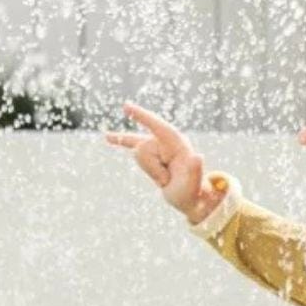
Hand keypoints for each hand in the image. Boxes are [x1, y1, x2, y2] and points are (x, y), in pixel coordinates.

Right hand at [104, 102, 219, 222]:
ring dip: (150, 172)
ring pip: (137, 154)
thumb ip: (195, 171)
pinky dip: (119, 141)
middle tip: (166, 181)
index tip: (126, 106)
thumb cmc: (193, 193)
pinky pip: (130, 145)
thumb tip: (198, 157)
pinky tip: (108, 138)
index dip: (143, 116)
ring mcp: (156, 147)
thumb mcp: (194, 185)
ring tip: (164, 180)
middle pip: (142, 148)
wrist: (191, 199)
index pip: (159, 127)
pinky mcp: (149, 155)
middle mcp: (166, 141)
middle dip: (152, 170)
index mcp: (179, 144)